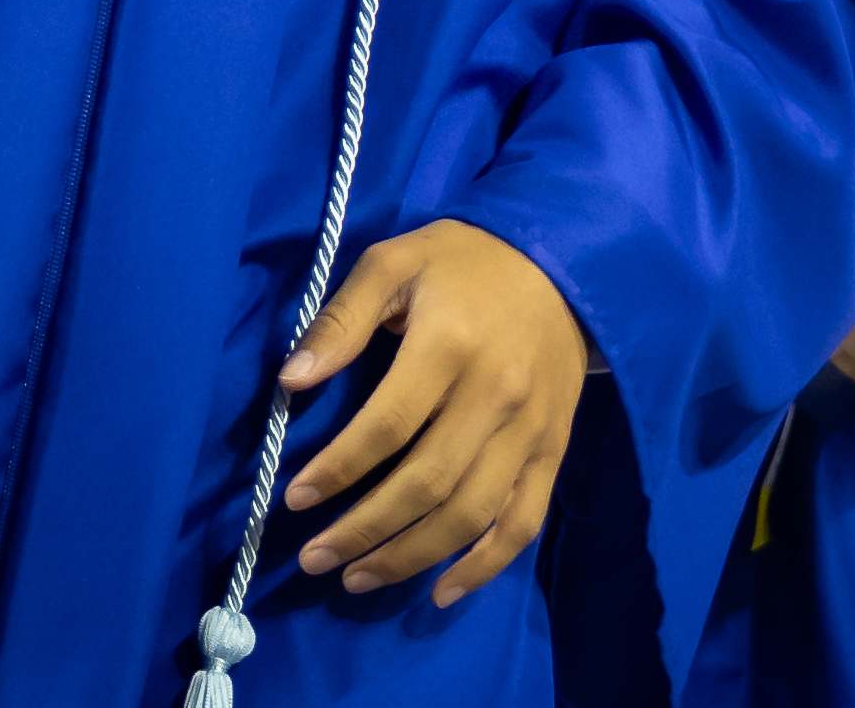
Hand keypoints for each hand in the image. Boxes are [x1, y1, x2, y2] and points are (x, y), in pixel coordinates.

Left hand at [275, 221, 587, 607]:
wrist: (563, 266)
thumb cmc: (464, 262)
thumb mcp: (395, 262)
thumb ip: (341, 319)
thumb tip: (291, 380)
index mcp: (449, 345)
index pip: (387, 426)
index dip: (338, 470)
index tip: (296, 498)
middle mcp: (493, 397)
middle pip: (425, 484)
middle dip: (363, 529)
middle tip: (315, 557)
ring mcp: (529, 432)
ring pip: (470, 515)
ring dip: (410, 557)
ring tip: (358, 578)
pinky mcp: (552, 453)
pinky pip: (522, 523)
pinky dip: (484, 566)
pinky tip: (441, 591)